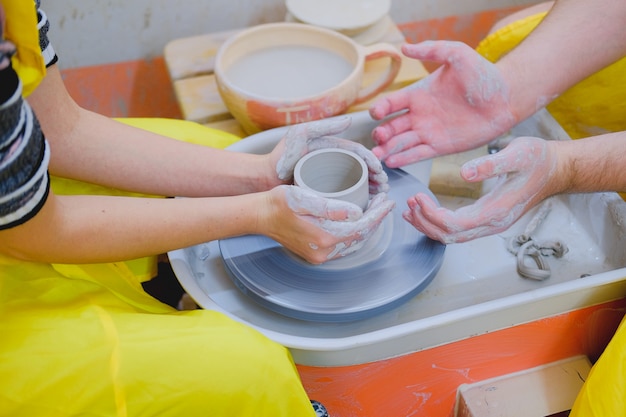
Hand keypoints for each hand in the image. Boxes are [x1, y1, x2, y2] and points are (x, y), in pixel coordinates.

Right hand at [266, 185, 394, 263]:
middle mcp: (324, 252)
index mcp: (324, 237)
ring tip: (375, 209)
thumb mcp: (303, 197)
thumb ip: (330, 207)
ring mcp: (319, 255)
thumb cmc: (278, 203)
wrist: (259, 216)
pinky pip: (343, 246)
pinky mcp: (316, 254)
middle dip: (376, 220)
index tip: (388, 201)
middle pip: (361, 238)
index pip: (362, 228)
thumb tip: (356, 213)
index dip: (378, 214)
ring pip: (354, 243)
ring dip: (367, 227)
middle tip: (385, 202)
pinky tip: (359, 221)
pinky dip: (355, 234)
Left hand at [272, 117, 388, 193]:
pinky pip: (344, 198)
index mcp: (332, 149)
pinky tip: (364, 210)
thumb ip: (324, 125)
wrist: (264, 178)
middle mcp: (333, 164)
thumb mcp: (301, 135)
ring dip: (371, 191)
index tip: (381, 172)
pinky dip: (357, 202)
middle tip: (385, 189)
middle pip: (361, 171)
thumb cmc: (281, 156)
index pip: (359, 155)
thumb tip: (350, 120)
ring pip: (356, 185)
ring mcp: (329, 180)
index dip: (372, 162)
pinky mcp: (323, 194)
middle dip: (377, 179)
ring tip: (379, 198)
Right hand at [368, 41, 517, 167]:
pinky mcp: (440, 146)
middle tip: (378, 137)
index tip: (377, 113)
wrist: (506, 98)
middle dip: (381, 133)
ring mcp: (429, 132)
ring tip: (378, 155)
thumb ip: (432, 49)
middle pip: (392, 126)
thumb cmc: (484, 74)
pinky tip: (391, 161)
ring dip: (387, 149)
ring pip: (401, 143)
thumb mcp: (457, 54)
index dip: (381, 108)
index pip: (392, 103)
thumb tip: (404, 47)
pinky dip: (404, 158)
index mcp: (419, 94)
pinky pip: (417, 154)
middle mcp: (420, 115)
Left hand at [403, 137, 556, 242]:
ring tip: (410, 210)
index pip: (455, 225)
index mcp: (496, 212)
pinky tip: (425, 211)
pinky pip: (458, 229)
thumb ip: (491, 164)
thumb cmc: (538, 160)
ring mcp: (490, 224)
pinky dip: (438, 223)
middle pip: (449, 237)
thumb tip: (465, 174)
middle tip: (408, 204)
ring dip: (428, 225)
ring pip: (452, 237)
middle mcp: (491, 224)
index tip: (418, 198)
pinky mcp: (487, 219)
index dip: (432, 215)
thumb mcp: (517, 154)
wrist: (555, 169)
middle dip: (425, 223)